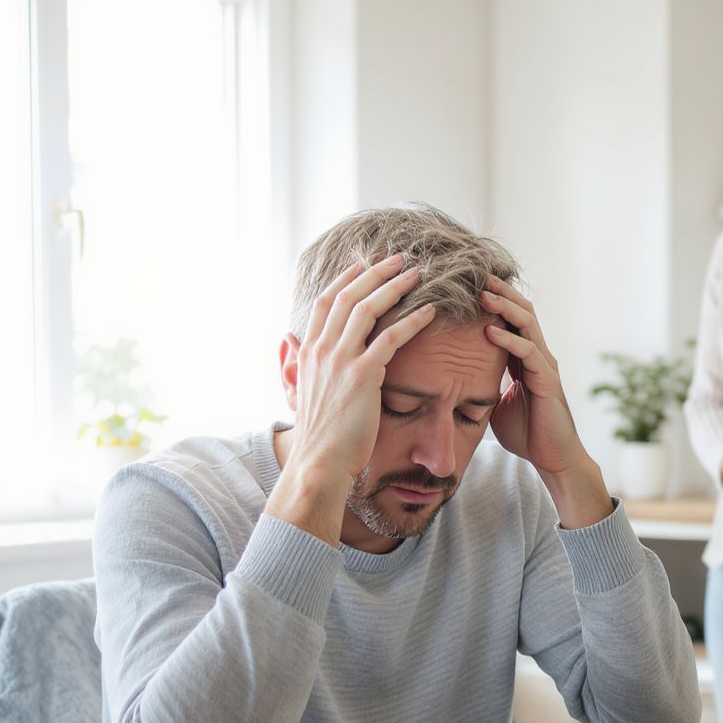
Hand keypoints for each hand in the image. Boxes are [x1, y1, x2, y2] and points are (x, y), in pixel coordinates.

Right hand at [268, 256, 433, 541]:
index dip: (346, 279)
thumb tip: (291, 345)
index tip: (364, 264)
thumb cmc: (319, 437)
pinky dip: (412, 320)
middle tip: (400, 259)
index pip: (325, 302)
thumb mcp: (300, 394)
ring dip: (395, 287)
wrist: (319, 464)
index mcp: (306, 352)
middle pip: (348, 296)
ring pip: (369, 309)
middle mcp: (320, 350)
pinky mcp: (362, 376)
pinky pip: (391, 338)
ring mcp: (340, 361)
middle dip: (375, 272)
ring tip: (418, 274)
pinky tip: (431, 310)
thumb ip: (297, 366)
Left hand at [479, 275, 585, 475]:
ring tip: (481, 294)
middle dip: (499, 291)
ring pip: (527, 324)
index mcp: (524, 358)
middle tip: (474, 273)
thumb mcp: (494, 404)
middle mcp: (537, 355)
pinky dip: (509, 341)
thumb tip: (452, 379)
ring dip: (504, 307)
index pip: (510, 318)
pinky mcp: (547, 382)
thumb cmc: (526, 433)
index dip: (492, 300)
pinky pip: (528, 353)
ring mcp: (544, 366)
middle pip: (521, 310)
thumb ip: (482, 385)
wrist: (553, 459)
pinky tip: (489, 332)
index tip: (466, 284)